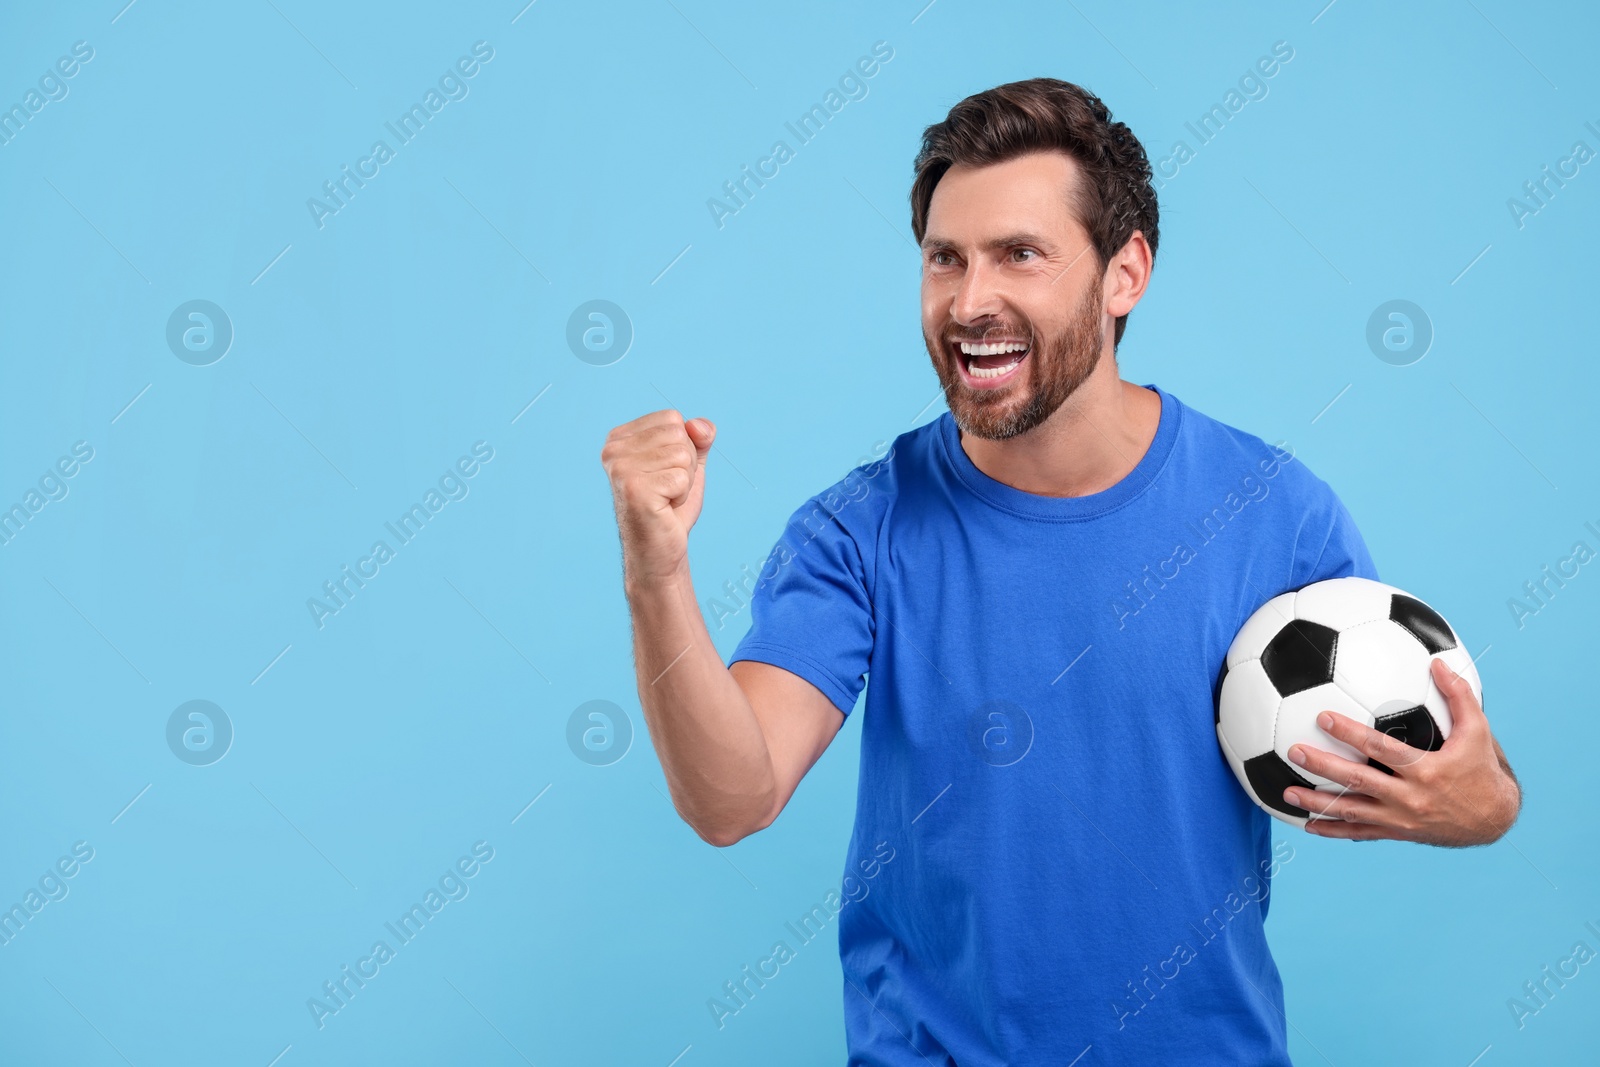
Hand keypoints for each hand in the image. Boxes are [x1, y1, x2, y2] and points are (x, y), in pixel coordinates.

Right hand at [601, 410, 715, 587]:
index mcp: (619, 438)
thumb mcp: (689, 464)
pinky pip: (681, 478)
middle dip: (685, 465)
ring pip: (682, 455)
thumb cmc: (670, 508)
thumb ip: (698, 438)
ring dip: (684, 481)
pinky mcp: (633, 488)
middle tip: (667, 489)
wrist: (658, 550)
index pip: (672, 418)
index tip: (665, 473)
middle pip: (678, 434)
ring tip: (665, 498)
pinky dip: (681, 496)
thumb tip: (702, 426)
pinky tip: (664, 508)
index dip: (683, 447)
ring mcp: (620, 468)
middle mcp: (613, 449)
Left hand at [1281, 658, 1520, 845]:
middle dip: (1324, 767)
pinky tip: (1307, 824)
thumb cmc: (1482, 768)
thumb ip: (1459, 696)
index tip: (1323, 718)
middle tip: (1294, 751)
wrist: (1494, 819)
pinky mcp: (1398, 833)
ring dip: (1318, 803)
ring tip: (1286, 792)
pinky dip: (1333, 830)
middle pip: (1359, 782)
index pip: (1381, 750)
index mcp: (1427, 770)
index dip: (1350, 734)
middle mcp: (1411, 798)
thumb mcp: (1478, 732)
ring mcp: (1402, 820)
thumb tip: (1438, 662)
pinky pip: (1360, 834)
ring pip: (1353, 812)